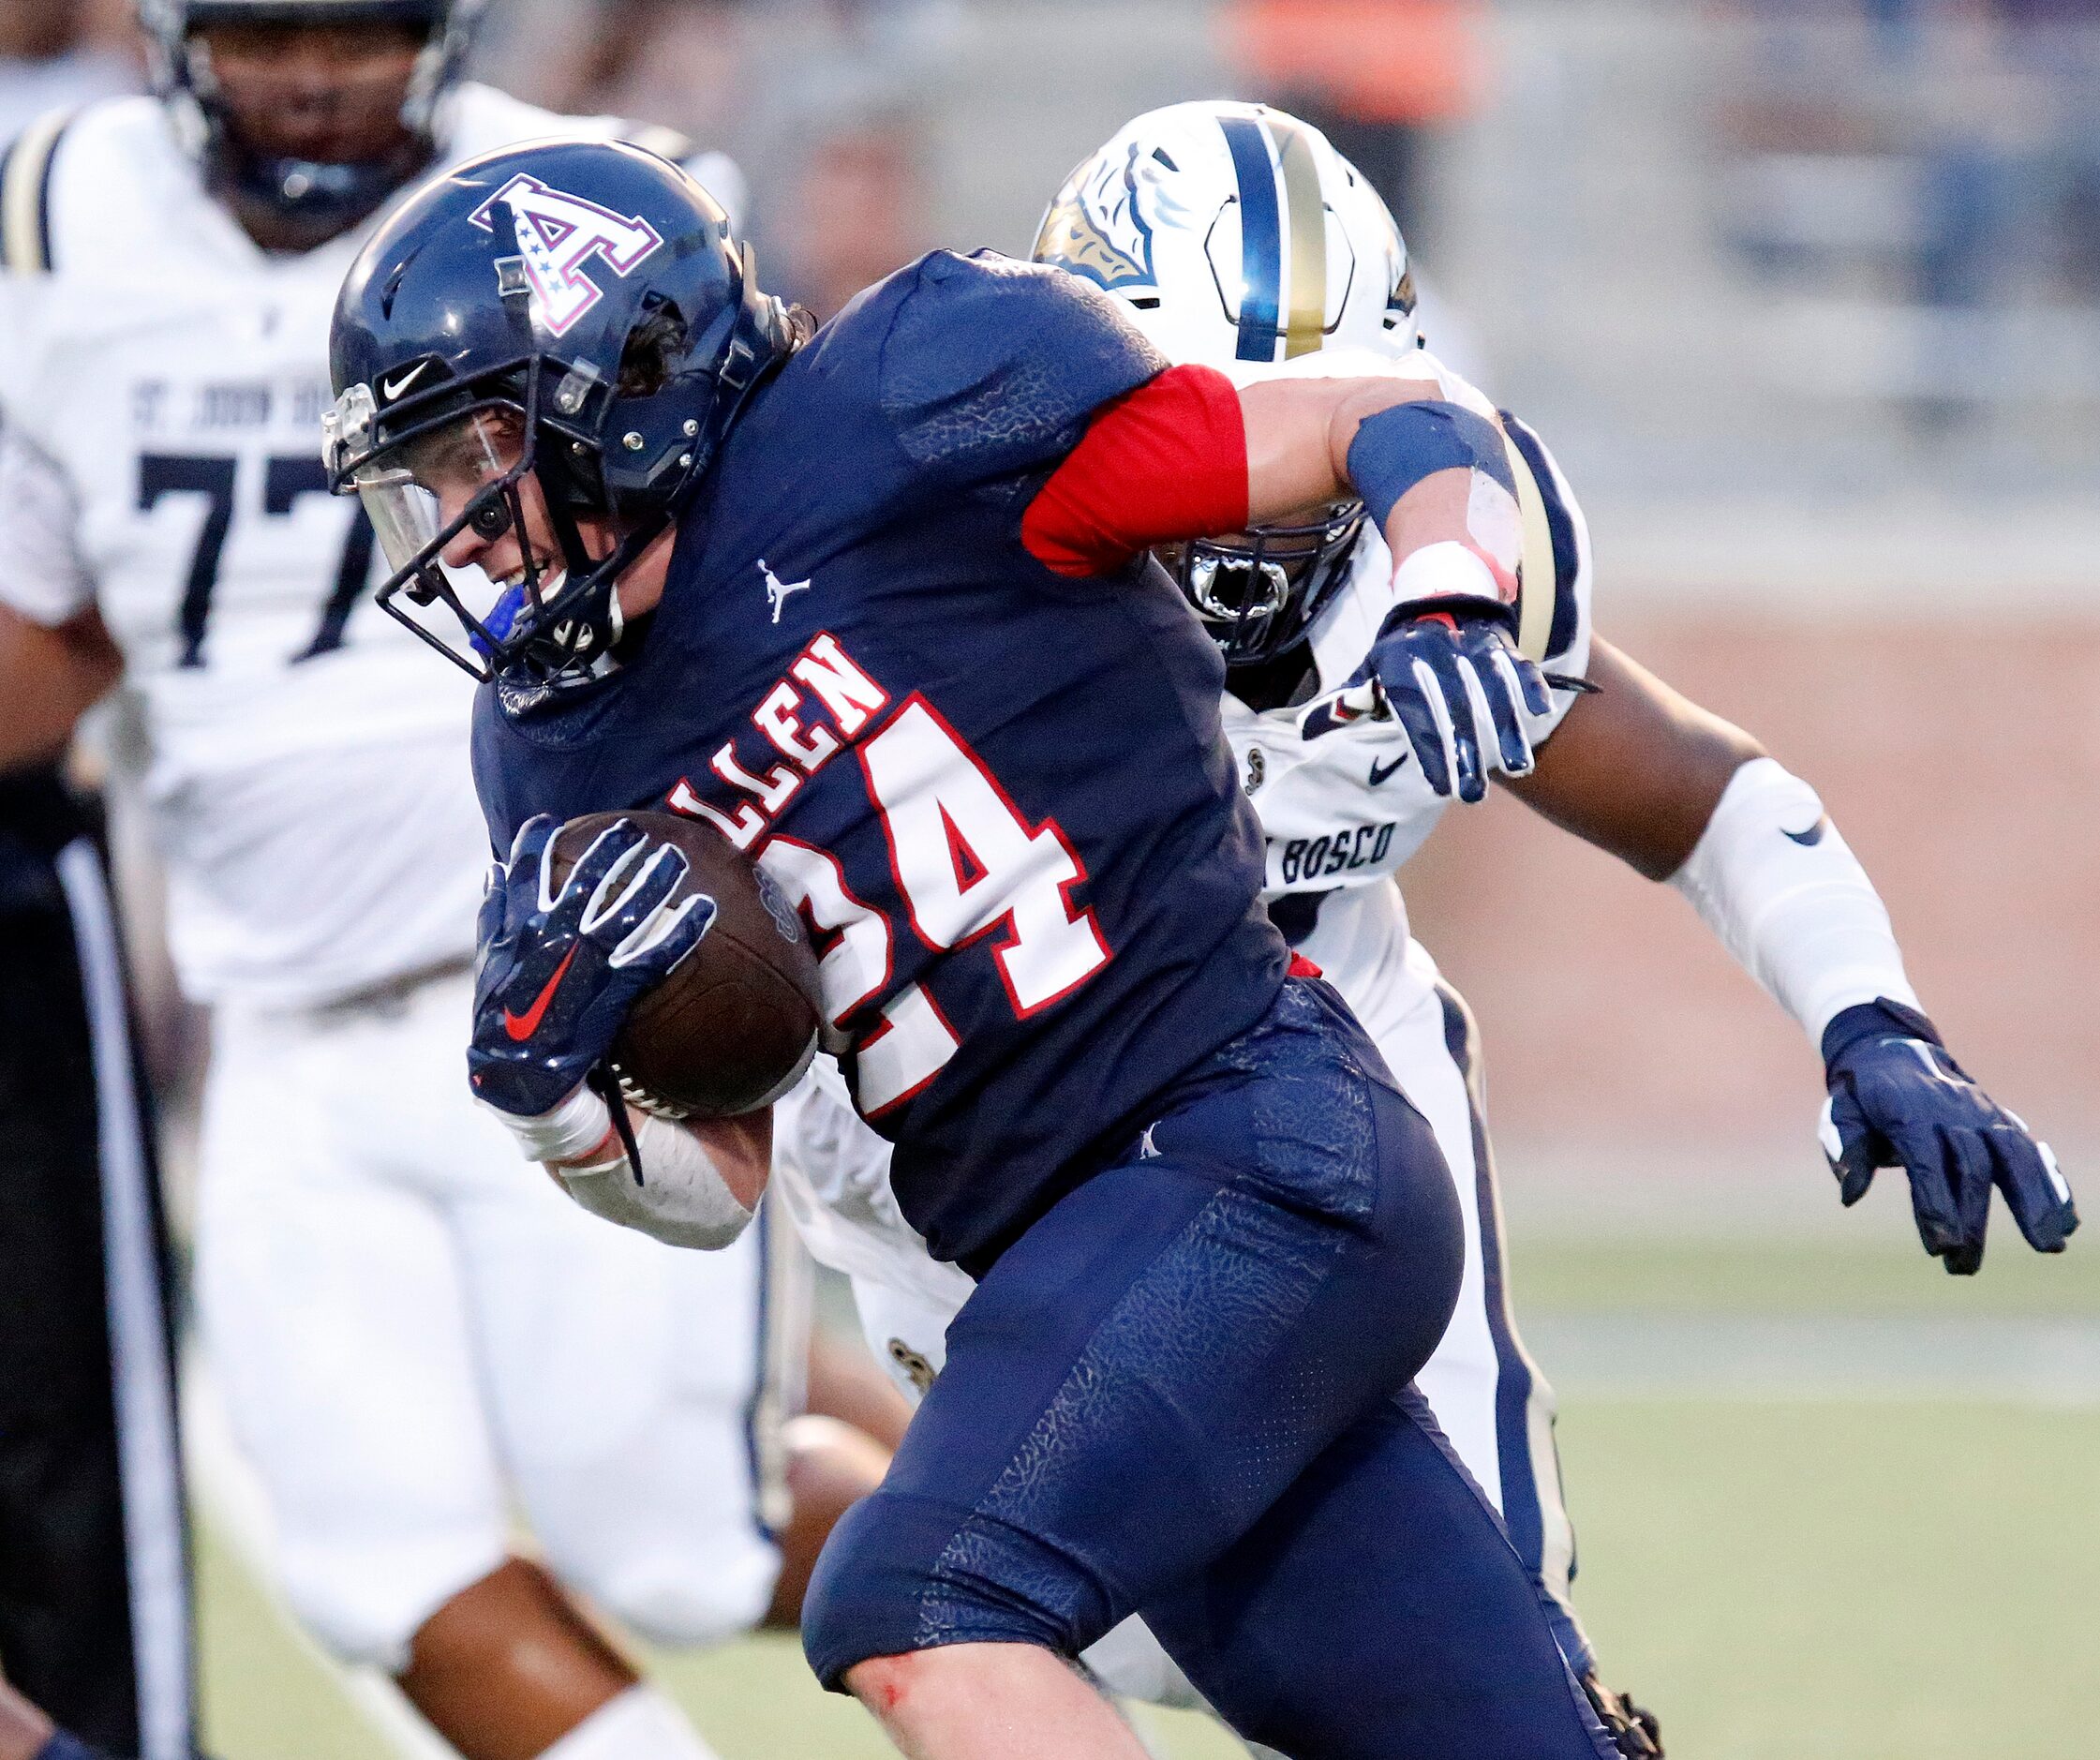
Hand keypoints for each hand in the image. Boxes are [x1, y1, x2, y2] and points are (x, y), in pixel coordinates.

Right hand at [469, 815, 715, 1118]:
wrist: (519, 1079)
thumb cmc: (502, 1022)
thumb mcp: (488, 966)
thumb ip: (493, 916)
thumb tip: (495, 868)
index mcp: (519, 929)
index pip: (527, 872)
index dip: (536, 842)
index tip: (550, 821)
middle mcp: (553, 937)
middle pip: (589, 879)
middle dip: (613, 850)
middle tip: (634, 829)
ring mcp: (585, 962)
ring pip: (627, 909)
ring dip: (655, 879)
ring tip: (676, 856)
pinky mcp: (613, 991)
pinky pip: (655, 953)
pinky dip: (683, 929)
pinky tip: (706, 909)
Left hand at [1302, 597, 1555, 801]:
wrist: (1437, 591)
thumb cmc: (1400, 649)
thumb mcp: (1369, 669)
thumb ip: (1344, 703)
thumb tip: (1306, 731)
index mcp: (1402, 669)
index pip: (1416, 716)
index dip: (1429, 752)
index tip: (1438, 788)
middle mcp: (1438, 660)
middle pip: (1455, 711)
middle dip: (1466, 753)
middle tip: (1473, 795)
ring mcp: (1472, 650)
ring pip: (1491, 692)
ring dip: (1506, 729)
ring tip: (1518, 767)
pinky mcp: (1500, 644)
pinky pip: (1517, 664)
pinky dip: (1529, 685)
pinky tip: (1540, 712)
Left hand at [1821, 998, 2075, 1274]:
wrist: (1892, 1049)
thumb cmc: (1863, 1093)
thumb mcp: (1841, 1111)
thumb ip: (1847, 1148)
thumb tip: (1850, 1194)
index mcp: (1908, 1113)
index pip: (1927, 1162)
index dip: (1936, 1203)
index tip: (1942, 1246)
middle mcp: (1952, 1112)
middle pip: (1973, 1166)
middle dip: (1973, 1219)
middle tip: (1964, 1268)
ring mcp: (1982, 1114)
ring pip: (2015, 1155)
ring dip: (2035, 1200)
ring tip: (2048, 1246)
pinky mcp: (2000, 1120)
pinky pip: (2031, 1152)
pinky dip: (2051, 1184)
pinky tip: (2066, 1220)